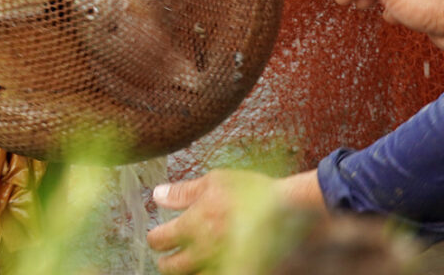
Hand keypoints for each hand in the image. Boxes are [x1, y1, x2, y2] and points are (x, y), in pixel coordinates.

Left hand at [147, 170, 323, 273]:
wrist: (291, 214)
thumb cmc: (253, 193)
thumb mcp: (215, 181)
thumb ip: (183, 192)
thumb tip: (157, 196)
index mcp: (194, 226)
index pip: (160, 241)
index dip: (155, 239)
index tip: (157, 236)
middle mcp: (204, 253)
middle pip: (171, 270)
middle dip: (166, 263)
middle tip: (167, 258)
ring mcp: (223, 268)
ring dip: (188, 273)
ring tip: (189, 266)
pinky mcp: (239, 273)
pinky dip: (210, 273)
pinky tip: (213, 267)